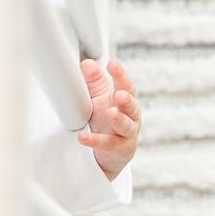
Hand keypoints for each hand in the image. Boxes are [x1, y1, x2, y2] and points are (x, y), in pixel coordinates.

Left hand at [77, 59, 140, 181]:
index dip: (120, 75)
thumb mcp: (100, 99)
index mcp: (125, 101)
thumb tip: (86, 63)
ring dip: (119, 119)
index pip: (126, 86)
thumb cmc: (106, 120)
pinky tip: (83, 137)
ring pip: (126, 126)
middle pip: (132, 106)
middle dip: (126, 100)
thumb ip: (94, 81)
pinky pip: (108, 144)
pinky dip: (95, 140)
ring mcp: (127, 134)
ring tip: (111, 113)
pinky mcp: (120, 149)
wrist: (110, 152)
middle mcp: (130, 116)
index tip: (112, 64)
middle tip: (119, 94)